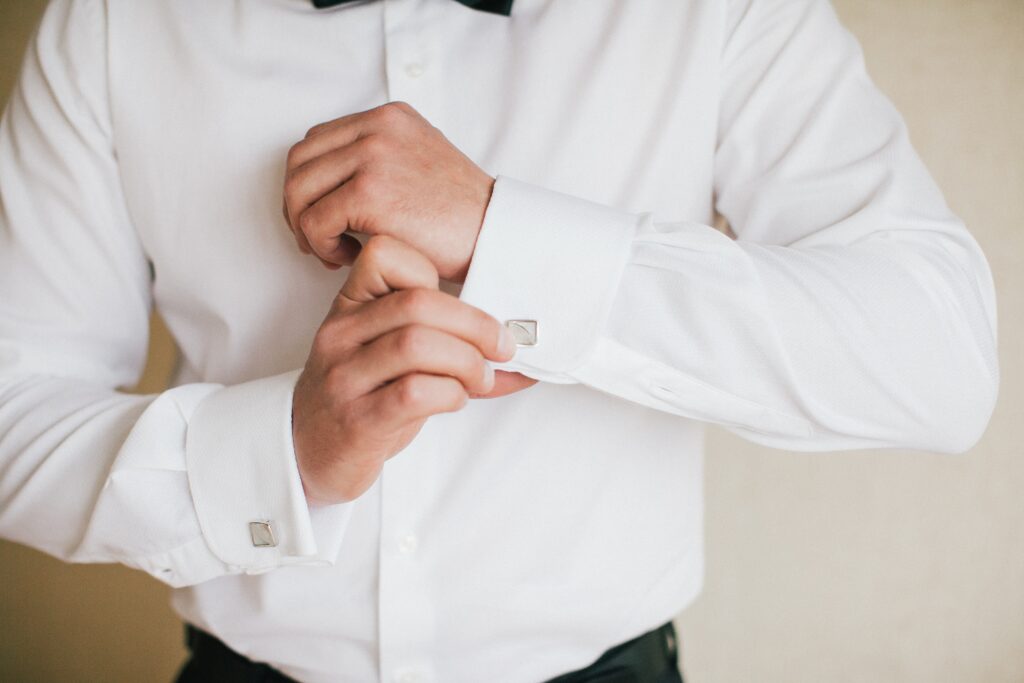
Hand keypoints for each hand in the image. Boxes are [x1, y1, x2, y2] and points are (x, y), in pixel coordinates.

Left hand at [283, 101, 493, 281]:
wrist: (496, 235)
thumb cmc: (463, 215)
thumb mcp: (423, 162)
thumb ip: (383, 158)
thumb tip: (335, 179)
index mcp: (389, 118)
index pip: (317, 141)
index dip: (308, 183)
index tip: (320, 216)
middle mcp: (378, 128)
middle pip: (300, 162)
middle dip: (298, 206)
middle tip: (316, 239)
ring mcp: (372, 157)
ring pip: (298, 190)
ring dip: (306, 228)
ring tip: (332, 251)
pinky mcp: (370, 192)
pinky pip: (314, 221)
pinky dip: (321, 245)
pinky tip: (345, 258)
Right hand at [292, 236, 535, 504]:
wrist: (309, 452)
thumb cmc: (361, 396)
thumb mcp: (387, 354)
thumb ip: (440, 338)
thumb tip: (515, 344)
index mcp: (349, 306)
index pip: (386, 255)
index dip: (433, 272)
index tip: (462, 305)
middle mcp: (341, 334)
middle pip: (418, 303)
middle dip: (475, 325)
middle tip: (499, 349)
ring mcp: (344, 376)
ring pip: (417, 344)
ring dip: (466, 362)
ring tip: (479, 379)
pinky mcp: (358, 420)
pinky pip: (414, 393)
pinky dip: (451, 394)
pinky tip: (454, 400)